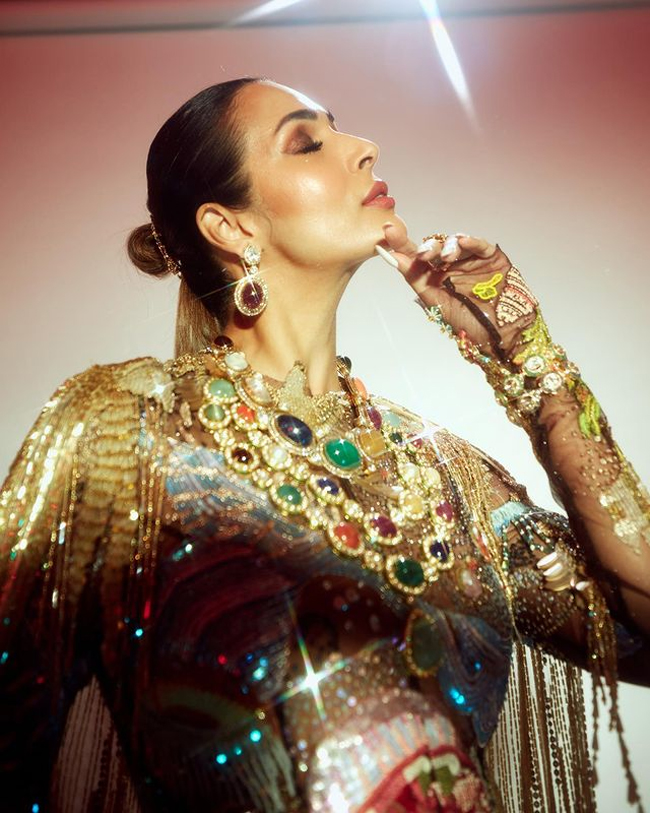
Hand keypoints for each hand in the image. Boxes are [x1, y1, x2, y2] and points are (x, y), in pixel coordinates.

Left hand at [380, 221, 536, 358]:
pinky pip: (480, 246)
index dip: (402, 243)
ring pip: (455, 243)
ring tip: (445, 258)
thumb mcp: (436, 302)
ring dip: (448, 247)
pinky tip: (463, 241)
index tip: (388, 232)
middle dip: (427, 248)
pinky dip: (472, 242)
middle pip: (435, 247)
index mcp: (435, 275)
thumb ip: (417, 279)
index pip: (416, 257)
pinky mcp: (490, 258)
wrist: (500, 335)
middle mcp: (451, 265)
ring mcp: (470, 260)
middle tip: (422, 255)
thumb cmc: (469, 322)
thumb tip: (394, 258)